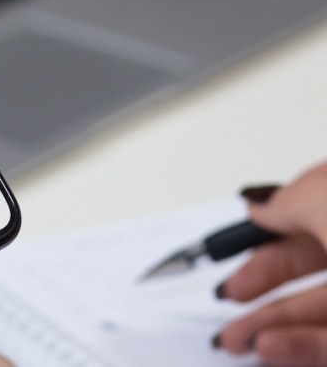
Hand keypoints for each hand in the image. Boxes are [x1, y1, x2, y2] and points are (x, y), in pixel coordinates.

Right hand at [215, 162, 326, 365]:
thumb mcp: (323, 196)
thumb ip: (282, 201)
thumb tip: (257, 204)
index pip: (308, 217)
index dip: (266, 232)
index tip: (231, 249)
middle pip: (306, 265)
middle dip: (256, 284)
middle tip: (226, 296)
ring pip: (316, 311)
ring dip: (267, 325)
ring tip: (232, 338)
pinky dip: (297, 347)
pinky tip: (267, 346)